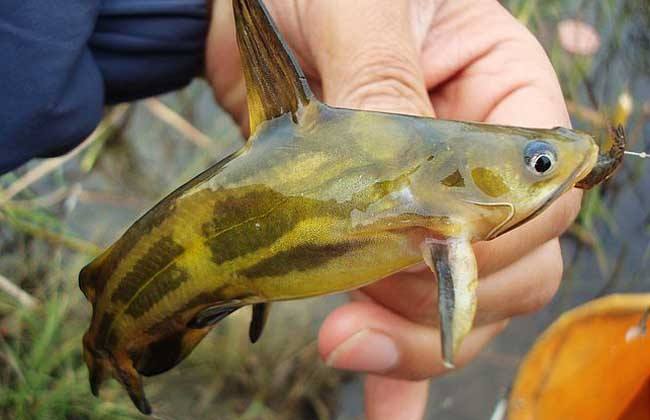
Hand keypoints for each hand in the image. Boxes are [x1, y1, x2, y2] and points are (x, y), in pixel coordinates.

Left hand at [206, 1, 579, 418]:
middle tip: (363, 317)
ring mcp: (425, 201)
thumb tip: (409, 181)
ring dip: (412, 340)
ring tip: (346, 346)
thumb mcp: (358, 7)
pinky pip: (398, 304)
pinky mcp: (370, 231)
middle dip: (449, 304)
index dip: (492, 239)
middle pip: (510, 263)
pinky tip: (382, 405)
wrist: (244, 4)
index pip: (539, 192)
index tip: (417, 251)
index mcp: (501, 92)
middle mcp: (476, 157)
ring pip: (459, 298)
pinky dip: (395, 363)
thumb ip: (386, 83)